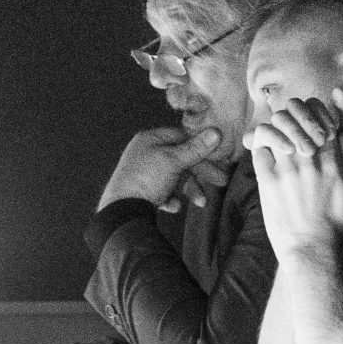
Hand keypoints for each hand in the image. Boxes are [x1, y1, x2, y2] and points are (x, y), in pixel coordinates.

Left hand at [100, 125, 226, 211]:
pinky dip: (171, 198)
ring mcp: (143, 173)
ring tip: (200, 202)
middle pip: (180, 159)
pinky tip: (172, 205)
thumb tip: (215, 133)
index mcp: (150, 140)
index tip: (217, 157)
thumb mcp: (174, 161)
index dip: (201, 147)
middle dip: (199, 173)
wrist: (122, 211)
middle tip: (220, 181)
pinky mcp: (142, 191)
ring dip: (189, 189)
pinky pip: (163, 192)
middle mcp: (145, 154)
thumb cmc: (145, 180)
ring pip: (174, 177)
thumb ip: (195, 148)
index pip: (182, 137)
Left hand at [248, 93, 342, 263]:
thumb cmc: (336, 225)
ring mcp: (286, 170)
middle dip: (294, 113)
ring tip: (279, 138)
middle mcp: (309, 161)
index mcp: (332, 161)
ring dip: (276, 127)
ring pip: (274, 126)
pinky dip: (260, 144)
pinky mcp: (267, 181)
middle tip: (292, 124)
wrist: (312, 251)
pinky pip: (258, 147)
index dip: (315, 110)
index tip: (312, 118)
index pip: (322, 115)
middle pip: (296, 113)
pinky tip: (266, 152)